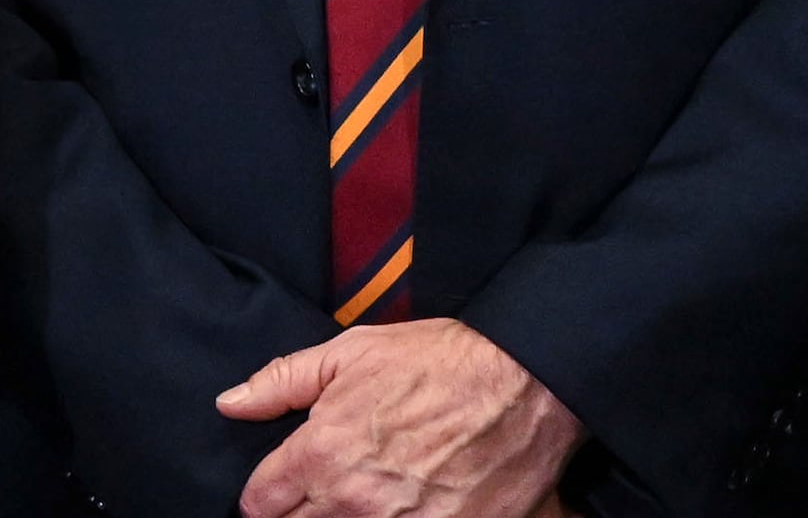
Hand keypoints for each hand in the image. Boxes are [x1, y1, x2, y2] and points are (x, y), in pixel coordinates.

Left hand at [217, 318, 581, 517]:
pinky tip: (414, 505)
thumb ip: (285, 380)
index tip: (293, 480)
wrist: (532, 379)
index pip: (259, 503)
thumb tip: (230, 403)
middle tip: (343, 485)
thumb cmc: (447, 360)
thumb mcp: (359, 350)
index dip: (273, 490)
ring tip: (382, 494)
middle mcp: (349, 499)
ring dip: (354, 516)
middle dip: (310, 509)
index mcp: (320, 454)